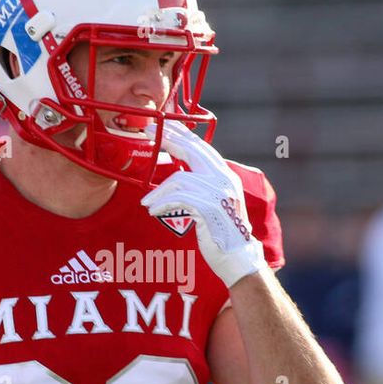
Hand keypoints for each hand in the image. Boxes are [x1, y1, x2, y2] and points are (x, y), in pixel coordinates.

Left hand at [142, 122, 265, 287]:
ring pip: (180, 179)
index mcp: (226, 175)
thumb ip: (203, 184)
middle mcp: (225, 179)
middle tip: (149, 134)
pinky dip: (162, 204)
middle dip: (169, 140)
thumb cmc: (220, 233)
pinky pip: (179, 198)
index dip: (182, 134)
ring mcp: (219, 193)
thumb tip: (180, 174)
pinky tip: (153, 211)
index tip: (164, 126)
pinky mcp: (210, 208)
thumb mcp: (215, 202)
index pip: (202, 147)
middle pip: (193, 151)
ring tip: (146, 203)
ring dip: (158, 192)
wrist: (236, 257)